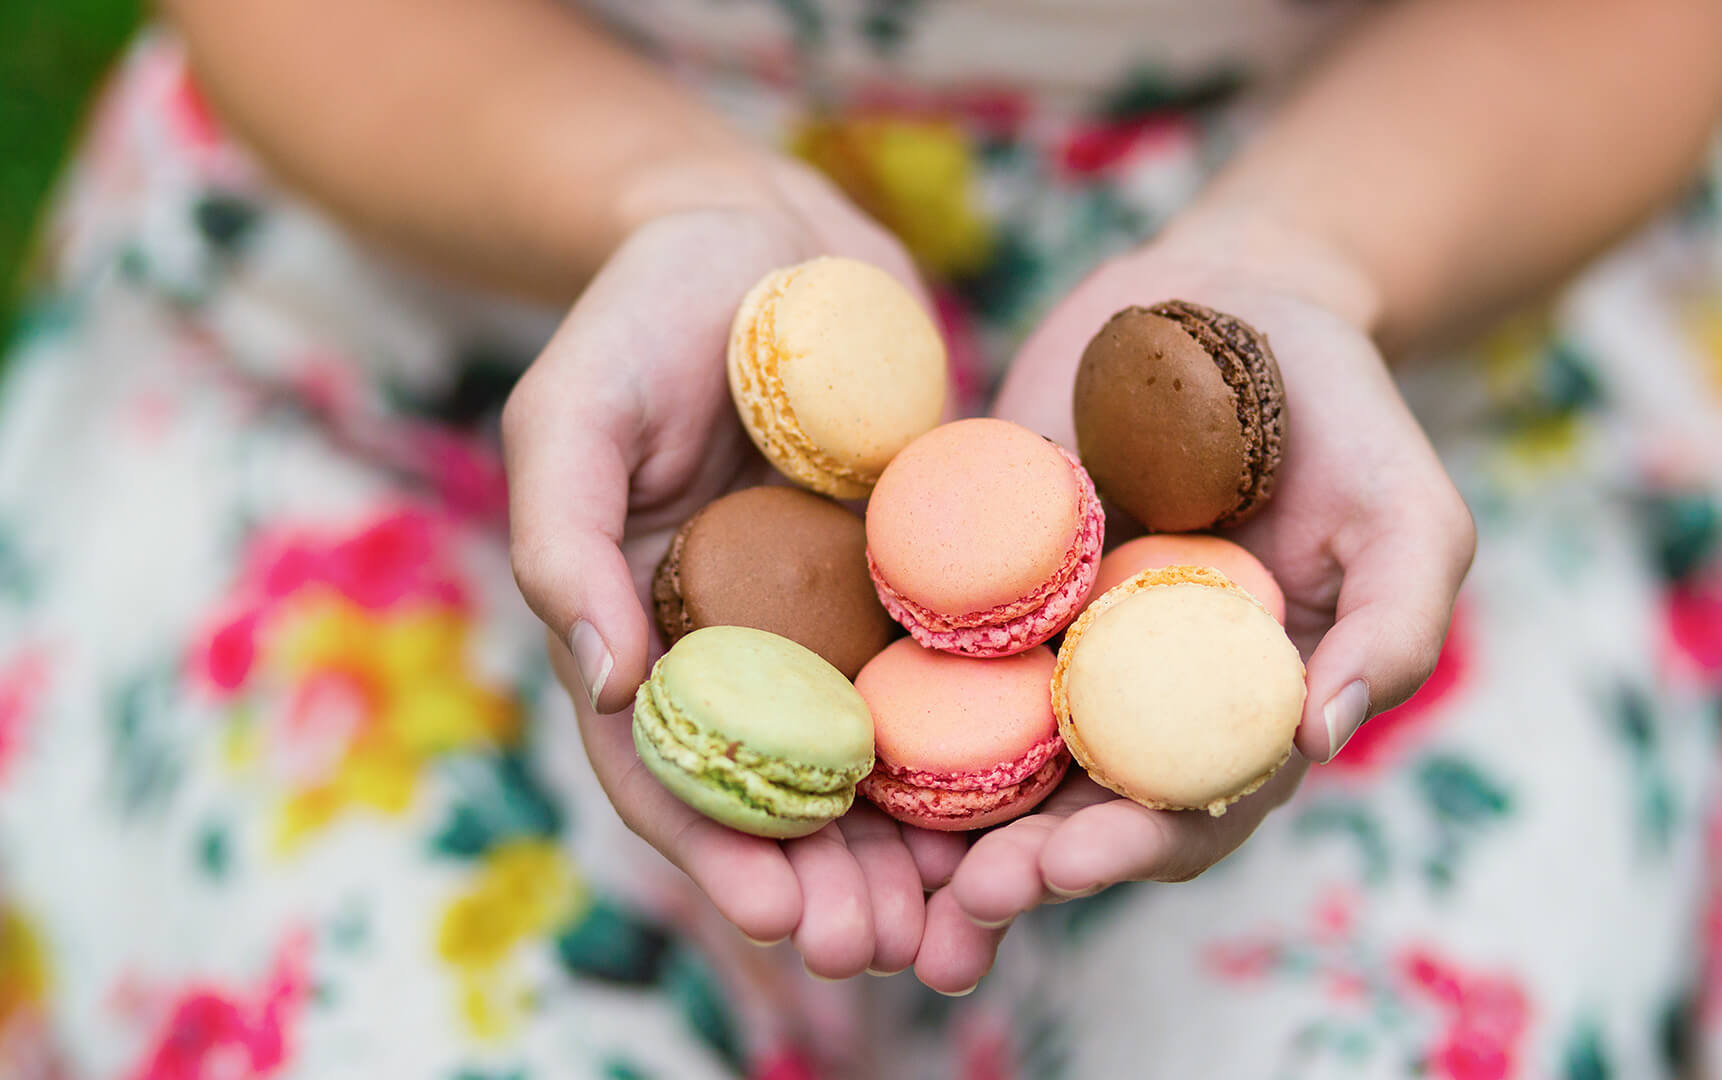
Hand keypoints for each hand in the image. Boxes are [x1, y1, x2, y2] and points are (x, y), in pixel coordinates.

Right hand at [504, 167, 968, 976]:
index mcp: (647, 631)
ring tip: (962, 919)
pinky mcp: (921, 574)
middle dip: (829, 883)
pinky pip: (956, 672)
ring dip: (912, 848)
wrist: (763, 231)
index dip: (720, 854)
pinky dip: (986, 744)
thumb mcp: (567, 415)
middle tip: (885, 949)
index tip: (780, 918)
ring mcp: (835, 617)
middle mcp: (746, 645)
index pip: (672, 771)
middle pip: (785, 793)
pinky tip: (1032, 800)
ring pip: (879, 758)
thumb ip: (562, 545)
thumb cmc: (640, 312)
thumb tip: (603, 687)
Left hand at [914, 225, 1474, 991]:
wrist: (1227, 297)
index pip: (1183, 811)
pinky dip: (883, 709)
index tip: (1069, 864)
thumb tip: (1317, 739)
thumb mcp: (1410, 514)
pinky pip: (921, 652)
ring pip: (987, 757)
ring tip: (884, 879)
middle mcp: (1133, 698)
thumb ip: (1394, 626)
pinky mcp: (975, 580)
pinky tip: (834, 744)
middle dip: (1016, 866)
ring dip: (938, 830)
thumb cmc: (1341, 414)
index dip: (1128, 849)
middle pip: (1070, 807)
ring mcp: (1049, 643)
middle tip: (959, 901)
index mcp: (1233, 711)